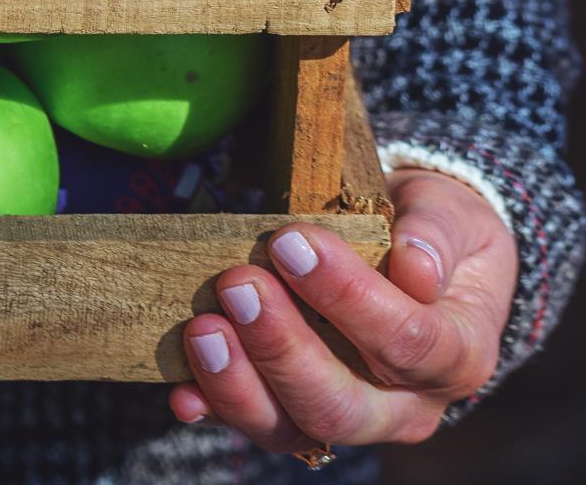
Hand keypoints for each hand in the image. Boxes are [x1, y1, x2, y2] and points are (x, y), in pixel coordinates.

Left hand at [170, 169, 515, 450]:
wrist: (410, 254)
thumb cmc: (432, 232)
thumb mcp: (452, 214)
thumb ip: (438, 232)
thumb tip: (416, 265)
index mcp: (456, 356)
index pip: (409, 342)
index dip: (348, 297)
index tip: (291, 243)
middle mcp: (405, 405)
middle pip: (342, 405)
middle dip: (282, 348)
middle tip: (238, 284)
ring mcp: (347, 416)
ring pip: (291, 427)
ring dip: (238, 383)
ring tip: (202, 328)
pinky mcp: (293, 412)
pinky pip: (254, 423)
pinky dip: (214, 407)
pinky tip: (183, 392)